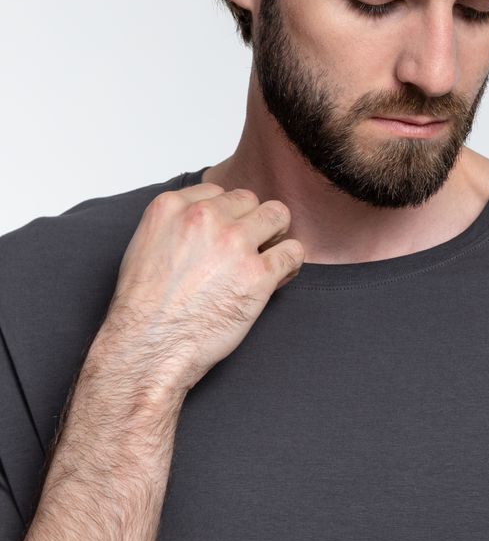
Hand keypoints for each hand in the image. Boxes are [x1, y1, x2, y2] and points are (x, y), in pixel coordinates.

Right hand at [95, 183, 304, 396]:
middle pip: (250, 200)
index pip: (219, 192)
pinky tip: (277, 277)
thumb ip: (176, 224)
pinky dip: (289, 264)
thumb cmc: (142, 309)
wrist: (148, 348)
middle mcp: (205, 217)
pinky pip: (293, 252)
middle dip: (251, 223)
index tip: (224, 237)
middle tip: (247, 250)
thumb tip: (207, 224)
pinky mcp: (258, 273)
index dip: (226, 216)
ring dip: (275, 235)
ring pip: (278, 215)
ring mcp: (234, 243)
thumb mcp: (144, 246)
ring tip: (266, 257)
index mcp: (172, 207)